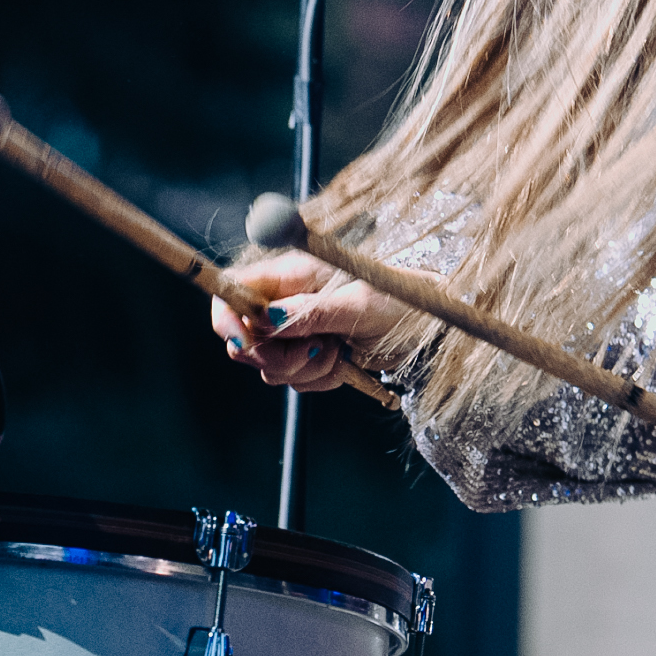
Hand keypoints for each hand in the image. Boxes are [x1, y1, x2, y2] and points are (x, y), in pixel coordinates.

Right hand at [211, 249, 406, 396]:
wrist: (429, 329)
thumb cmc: (402, 302)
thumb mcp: (359, 305)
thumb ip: (311, 313)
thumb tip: (266, 319)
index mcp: (292, 275)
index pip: (234, 291)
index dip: (227, 318)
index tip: (244, 341)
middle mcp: (287, 302)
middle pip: (245, 338)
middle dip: (275, 355)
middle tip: (315, 349)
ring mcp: (297, 332)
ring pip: (270, 366)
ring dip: (306, 369)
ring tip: (340, 351)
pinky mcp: (310, 356)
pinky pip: (295, 380)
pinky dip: (320, 379)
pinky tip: (346, 362)